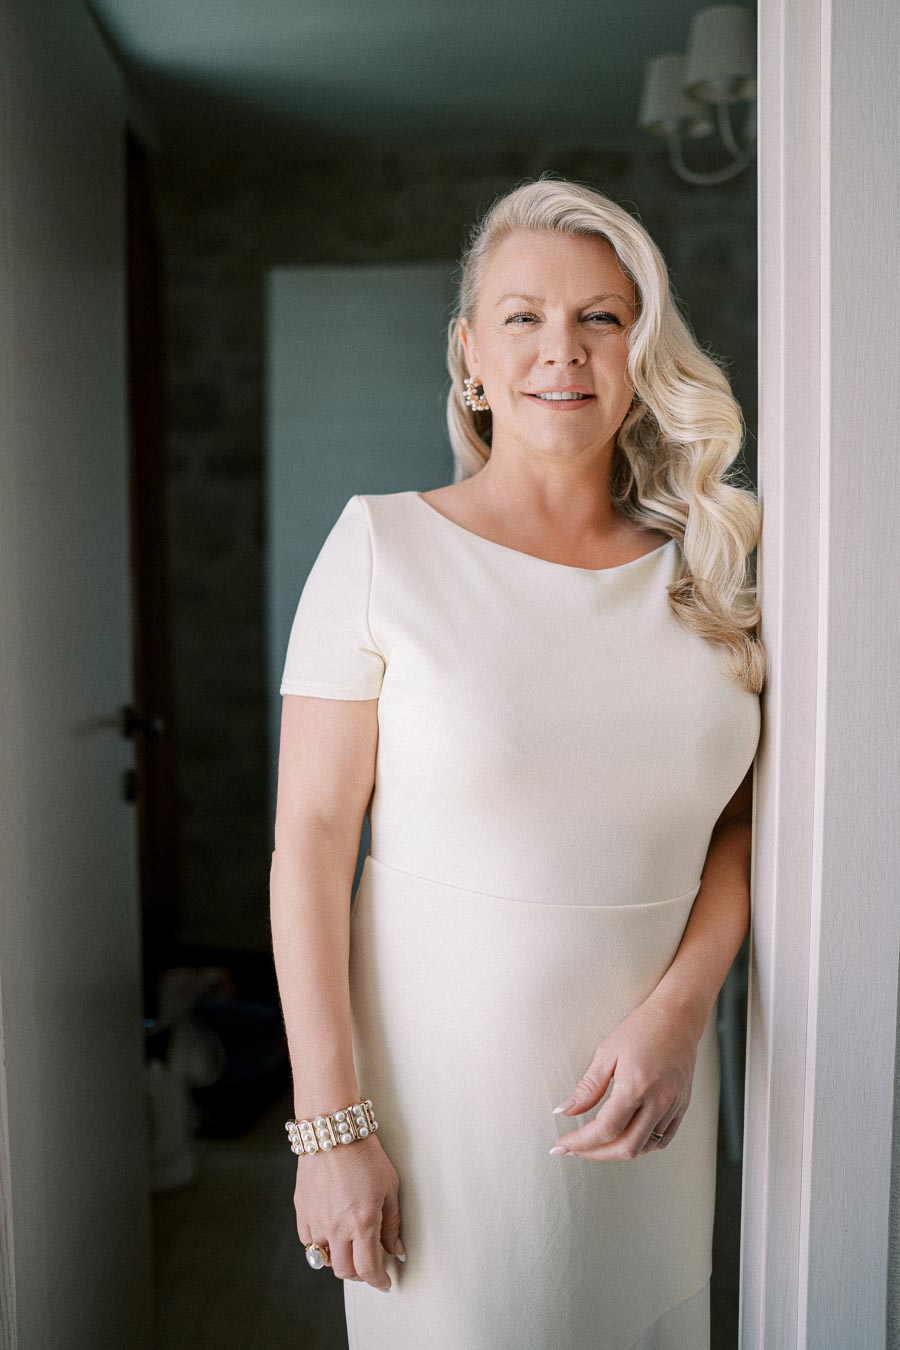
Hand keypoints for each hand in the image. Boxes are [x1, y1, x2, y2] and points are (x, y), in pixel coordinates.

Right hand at [294, 1133, 404, 1290]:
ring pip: (324, 1259)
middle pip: (345, 1271)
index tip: (384, 1282)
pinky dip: (319, 1244)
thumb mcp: (389, 1187)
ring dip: (339, 1259)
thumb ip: (392, 1224)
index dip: (378, 1281)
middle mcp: (336, 1227)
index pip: (368, 1269)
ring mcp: (316, 1220)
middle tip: (369, 1265)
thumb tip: (396, 1250)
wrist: (334, 1131)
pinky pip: (308, 1241)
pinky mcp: (302, 1211)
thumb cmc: (365, 1155)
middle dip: (360, 1274)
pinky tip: (330, 1234)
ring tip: (350, 1247)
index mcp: (362, 1223)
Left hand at [549, 994, 703, 1159]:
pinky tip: (625, 1136)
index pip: (605, 1129)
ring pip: (644, 1148)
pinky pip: (662, 1140)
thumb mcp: (607, 1053)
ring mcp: (673, 1106)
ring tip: (596, 1142)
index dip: (580, 1142)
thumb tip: (564, 1112)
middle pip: (626, 1148)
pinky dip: (642, 1146)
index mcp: (635, 1086)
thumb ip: (587, 1088)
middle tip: (574, 1149)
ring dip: (617, 1151)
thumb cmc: (640, 1030)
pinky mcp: (682, 1107)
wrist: (677, 1017)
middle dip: (595, 1154)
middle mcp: (658, 1101)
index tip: (561, 1145)